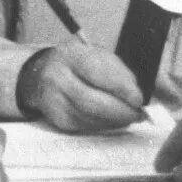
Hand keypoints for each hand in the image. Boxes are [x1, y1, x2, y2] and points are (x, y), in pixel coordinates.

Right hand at [19, 41, 146, 131]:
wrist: (43, 73)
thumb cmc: (78, 64)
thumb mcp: (97, 55)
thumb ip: (118, 71)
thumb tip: (136, 95)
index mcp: (71, 55)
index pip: (97, 73)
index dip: (120, 88)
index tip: (138, 99)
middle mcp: (57, 77)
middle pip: (92, 101)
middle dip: (121, 111)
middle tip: (139, 114)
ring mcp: (53, 100)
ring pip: (89, 118)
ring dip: (115, 121)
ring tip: (130, 117)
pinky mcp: (56, 118)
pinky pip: (85, 126)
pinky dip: (104, 125)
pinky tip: (113, 120)